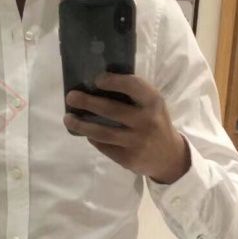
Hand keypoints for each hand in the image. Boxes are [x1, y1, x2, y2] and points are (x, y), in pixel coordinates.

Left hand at [64, 72, 190, 184]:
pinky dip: (93, 139)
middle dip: (87, 102)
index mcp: (153, 102)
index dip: (113, 81)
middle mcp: (145, 121)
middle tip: (71, 97)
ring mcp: (136, 142)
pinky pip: (105, 146)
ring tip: (68, 118)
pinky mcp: (128, 158)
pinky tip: (86, 133)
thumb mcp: (153, 105)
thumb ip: (134, 96)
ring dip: (82, 125)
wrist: (169, 156)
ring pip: (102, 132)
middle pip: (111, 110)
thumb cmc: (155, 123)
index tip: (96, 79)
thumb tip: (98, 86)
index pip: (132, 86)